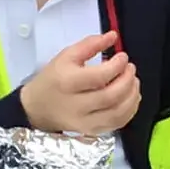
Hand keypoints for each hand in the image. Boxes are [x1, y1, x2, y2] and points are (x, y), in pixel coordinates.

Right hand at [18, 31, 140, 136]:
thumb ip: (90, 44)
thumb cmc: (53, 79)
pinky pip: (117, 124)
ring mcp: (84, 123)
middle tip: (131, 68)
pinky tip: (130, 97)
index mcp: (67, 82)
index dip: (117, 66)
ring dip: (132, 96)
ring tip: (133, 81)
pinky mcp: (90, 132)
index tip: (123, 57)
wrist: (36, 108)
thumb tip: (113, 36)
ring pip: (117, 113)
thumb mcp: (66, 56)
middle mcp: (76, 106)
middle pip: (111, 96)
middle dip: (127, 80)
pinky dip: (129, 110)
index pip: (99, 77)